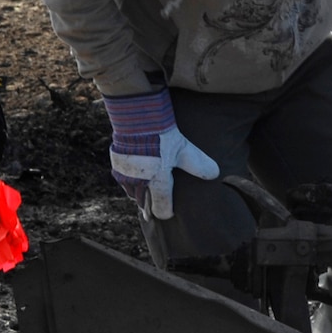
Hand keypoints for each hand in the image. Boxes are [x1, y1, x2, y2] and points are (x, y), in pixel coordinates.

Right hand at [102, 89, 219, 219]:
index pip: (161, 207)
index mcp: (157, 181)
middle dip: (151, 204)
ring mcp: (125, 174)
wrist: (136, 118)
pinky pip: (123, 180)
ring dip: (139, 193)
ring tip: (147, 191)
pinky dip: (130, 181)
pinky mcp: (116, 164)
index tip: (169, 214)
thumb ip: (198, 164)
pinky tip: (136, 176)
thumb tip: (215, 174)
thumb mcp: (184, 149)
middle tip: (156, 206)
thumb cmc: (161, 135)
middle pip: (144, 202)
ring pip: (132, 192)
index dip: (165, 212)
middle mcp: (139, 182)